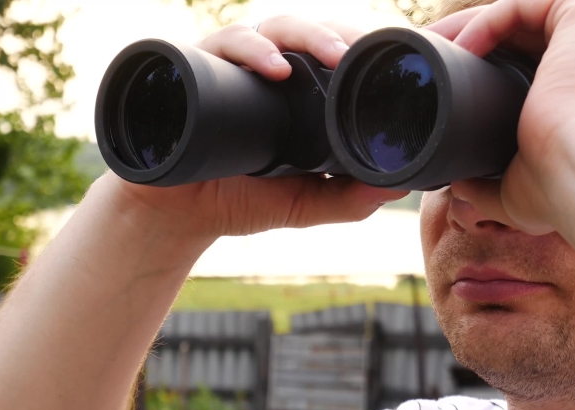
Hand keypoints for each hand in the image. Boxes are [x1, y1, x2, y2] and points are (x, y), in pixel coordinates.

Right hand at [105, 16, 406, 240]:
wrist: (175, 215)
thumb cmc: (238, 200)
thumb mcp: (303, 203)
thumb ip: (348, 198)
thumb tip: (400, 187)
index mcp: (297, 95)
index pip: (334, 55)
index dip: (362, 47)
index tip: (393, 54)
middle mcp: (267, 74)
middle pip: (310, 35)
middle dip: (342, 35)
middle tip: (368, 52)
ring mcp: (233, 68)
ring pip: (274, 29)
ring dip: (308, 35)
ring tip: (333, 56)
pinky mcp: (197, 70)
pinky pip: (224, 45)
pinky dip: (250, 50)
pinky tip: (274, 70)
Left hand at [428, 0, 574, 234]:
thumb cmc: (566, 191)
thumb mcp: (522, 192)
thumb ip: (493, 189)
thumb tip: (461, 189)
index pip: (545, 67)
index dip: (495, 71)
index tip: (454, 87)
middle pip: (531, 37)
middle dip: (477, 43)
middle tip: (435, 60)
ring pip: (525, 16)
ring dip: (474, 27)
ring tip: (436, 48)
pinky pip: (526, 4)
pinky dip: (487, 22)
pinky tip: (462, 49)